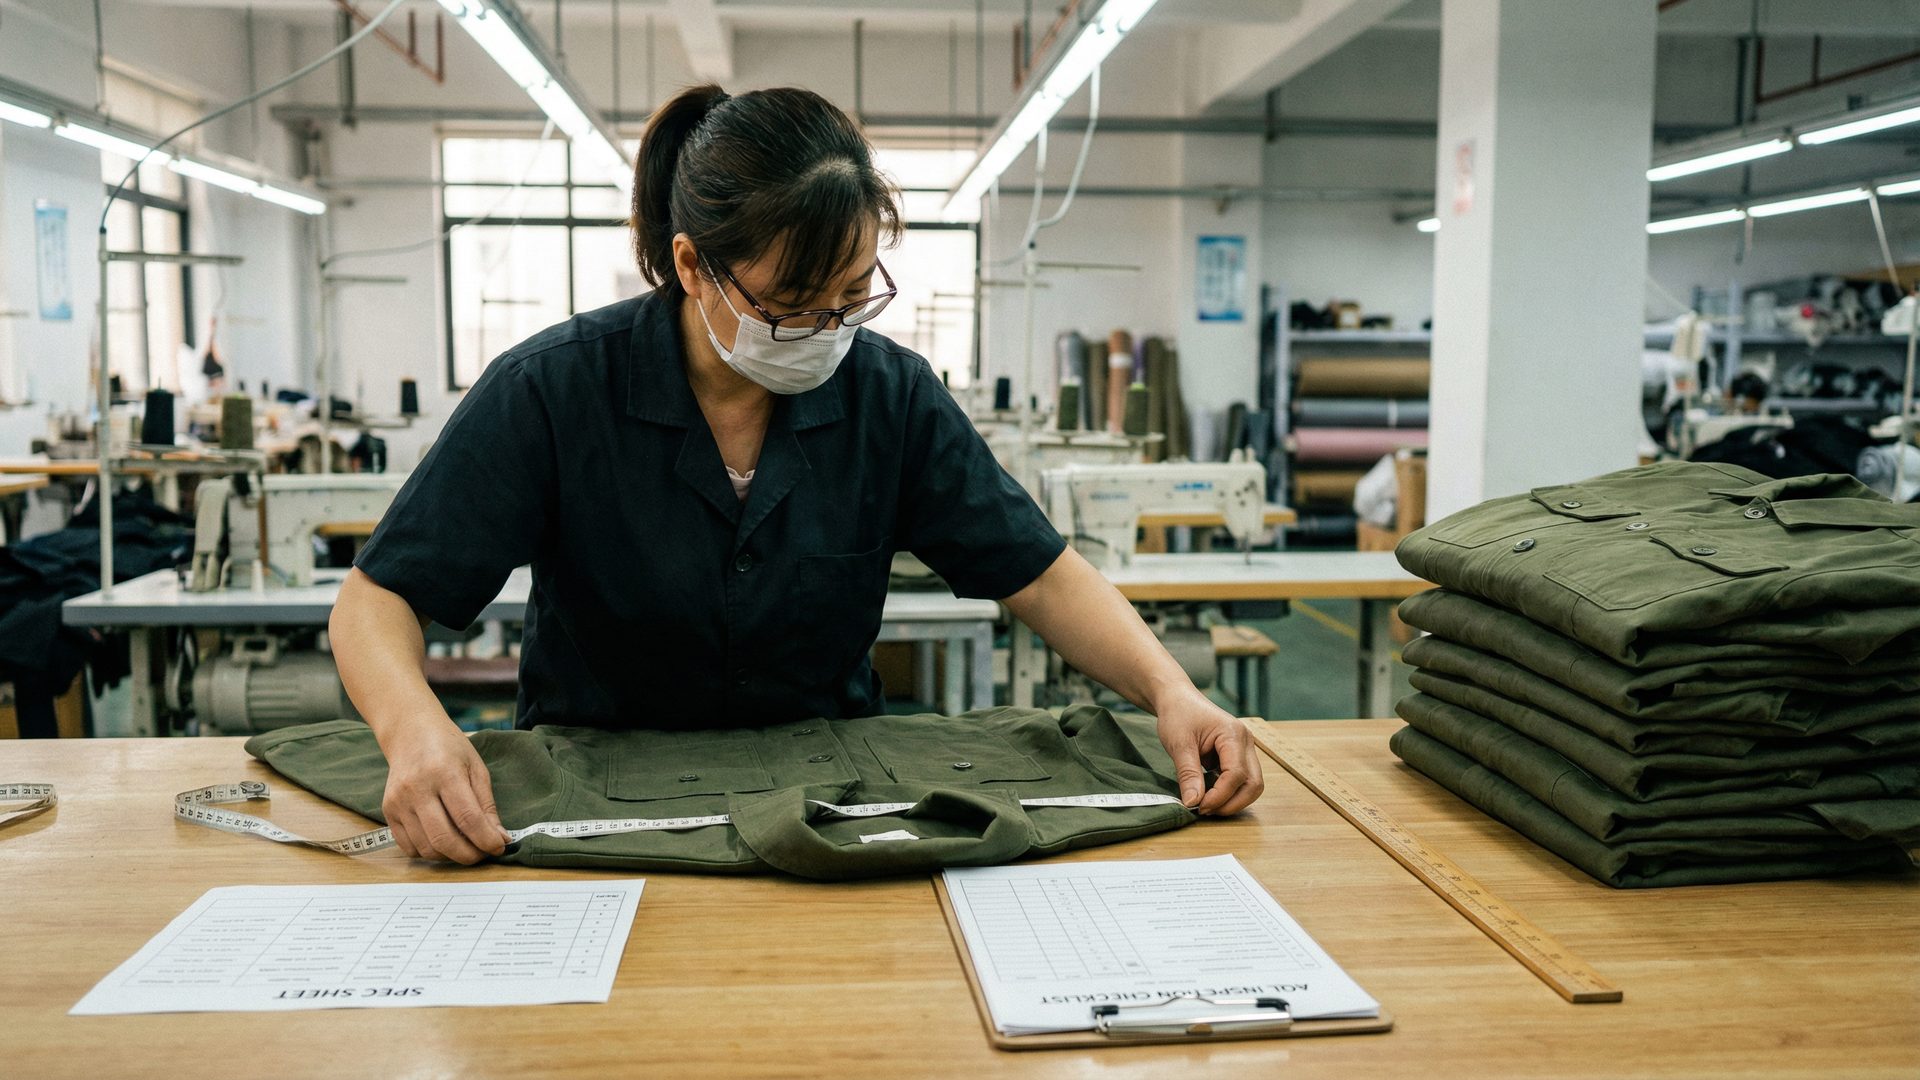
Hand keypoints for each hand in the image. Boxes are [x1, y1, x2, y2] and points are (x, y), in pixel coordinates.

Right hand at [380, 719, 510, 863]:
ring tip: (465, 848)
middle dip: (469, 855)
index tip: (499, 847)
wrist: (411, 733)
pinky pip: (408, 847)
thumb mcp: (476, 768)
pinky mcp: (387, 811)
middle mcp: (417, 788)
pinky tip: (442, 842)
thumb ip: (487, 805)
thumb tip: (500, 838)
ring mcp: (398, 802)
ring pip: (426, 848)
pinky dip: (429, 852)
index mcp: (444, 772)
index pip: (468, 818)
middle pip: (444, 838)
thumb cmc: (449, 748)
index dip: (486, 840)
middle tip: (483, 854)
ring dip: (450, 856)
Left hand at [1154, 689, 1265, 815]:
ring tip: (1206, 805)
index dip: (1220, 796)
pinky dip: (1228, 792)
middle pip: (1254, 783)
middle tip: (1205, 810)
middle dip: (1233, 803)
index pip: (1237, 774)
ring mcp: (1244, 749)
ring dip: (1232, 800)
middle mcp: (1246, 742)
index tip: (1199, 806)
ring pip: (1251, 785)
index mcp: (1234, 734)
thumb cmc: (1178, 714)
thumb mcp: (1179, 744)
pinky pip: (1241, 780)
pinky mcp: (1237, 756)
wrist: (1177, 699)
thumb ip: (1188, 774)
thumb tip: (1193, 803)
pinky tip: (1208, 794)